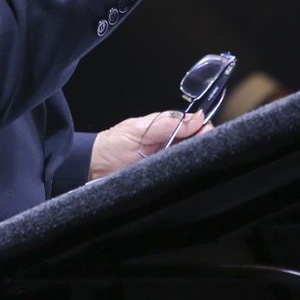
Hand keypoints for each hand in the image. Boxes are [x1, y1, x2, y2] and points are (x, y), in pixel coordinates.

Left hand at [88, 110, 209, 180]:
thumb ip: (167, 122)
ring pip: (191, 164)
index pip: (197, 128)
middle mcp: (171, 147)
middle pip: (198, 146)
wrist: (92, 168)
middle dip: (203, 148)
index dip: (205, 131)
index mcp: (167, 129)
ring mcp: (168, 165)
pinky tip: (182, 178)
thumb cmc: (112, 145)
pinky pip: (179, 181)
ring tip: (187, 165)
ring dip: (193, 164)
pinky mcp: (163, 183)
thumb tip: (198, 117)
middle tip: (197, 152)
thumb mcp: (139, 128)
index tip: (206, 136)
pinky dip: (183, 180)